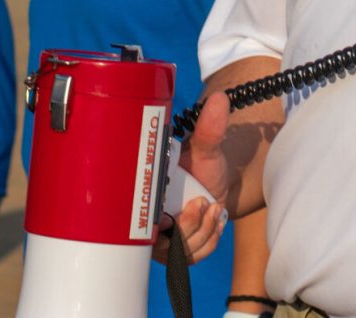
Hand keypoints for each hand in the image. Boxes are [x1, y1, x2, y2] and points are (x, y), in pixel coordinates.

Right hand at [154, 93, 230, 265]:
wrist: (214, 178)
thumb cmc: (202, 163)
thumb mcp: (206, 147)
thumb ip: (210, 128)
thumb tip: (218, 99)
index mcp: (144, 199)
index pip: (137, 225)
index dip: (157, 227)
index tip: (175, 213)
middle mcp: (150, 222)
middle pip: (160, 246)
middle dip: (185, 231)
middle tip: (201, 205)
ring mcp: (165, 239)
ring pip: (179, 253)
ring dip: (200, 232)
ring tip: (211, 207)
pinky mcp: (182, 248)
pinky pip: (193, 256)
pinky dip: (208, 239)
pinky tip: (213, 219)